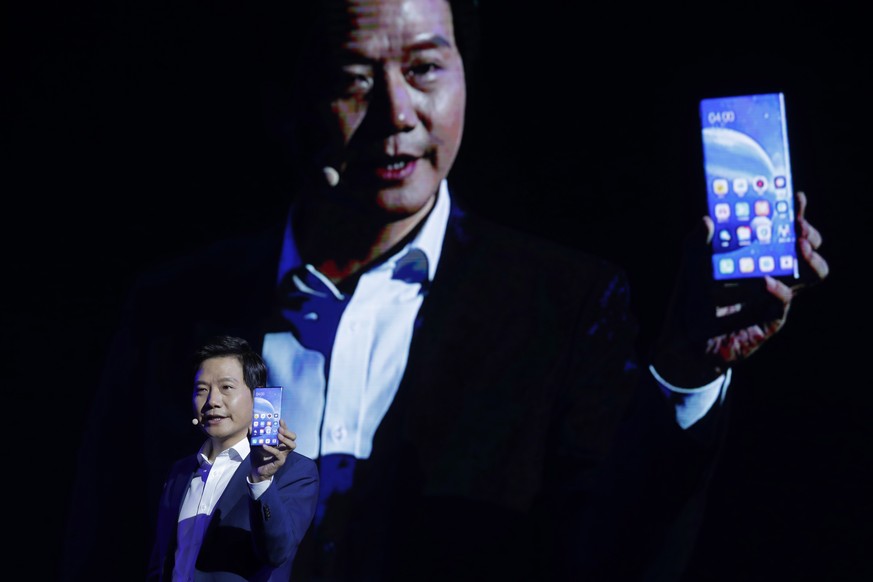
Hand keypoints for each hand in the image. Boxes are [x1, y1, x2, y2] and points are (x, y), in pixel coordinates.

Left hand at [250, 419, 296, 482]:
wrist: (256, 470)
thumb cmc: (258, 456)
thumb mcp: (254, 444)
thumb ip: (253, 436)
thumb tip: (249, 427)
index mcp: (280, 442)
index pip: (286, 431)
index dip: (284, 425)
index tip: (279, 420)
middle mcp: (284, 447)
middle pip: (293, 437)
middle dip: (287, 431)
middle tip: (279, 429)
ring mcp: (283, 455)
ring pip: (292, 446)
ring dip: (286, 439)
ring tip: (278, 435)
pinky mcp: (280, 461)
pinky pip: (279, 454)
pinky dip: (272, 449)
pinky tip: (264, 445)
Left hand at [652, 190, 828, 385]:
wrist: (686, 336)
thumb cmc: (693, 297)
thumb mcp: (692, 264)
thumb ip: (697, 242)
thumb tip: (706, 219)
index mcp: (761, 255)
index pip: (786, 230)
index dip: (795, 213)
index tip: (795, 197)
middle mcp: (775, 272)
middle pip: (808, 248)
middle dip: (808, 233)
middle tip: (797, 225)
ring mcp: (777, 295)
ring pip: (812, 274)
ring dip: (808, 258)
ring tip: (798, 245)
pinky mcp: (771, 317)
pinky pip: (783, 301)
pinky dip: (776, 288)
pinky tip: (765, 280)